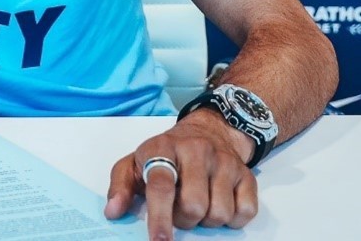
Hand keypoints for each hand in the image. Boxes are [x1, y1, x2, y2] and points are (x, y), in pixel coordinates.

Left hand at [104, 113, 257, 239]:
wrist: (207, 131)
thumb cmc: (165, 153)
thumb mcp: (135, 163)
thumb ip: (120, 186)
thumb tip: (113, 212)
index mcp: (163, 148)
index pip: (162, 185)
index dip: (159, 216)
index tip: (159, 240)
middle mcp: (197, 151)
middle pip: (193, 206)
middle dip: (184, 220)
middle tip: (179, 212)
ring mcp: (225, 162)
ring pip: (219, 213)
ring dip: (206, 221)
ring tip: (199, 205)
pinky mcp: (247, 174)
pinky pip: (245, 212)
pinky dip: (232, 219)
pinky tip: (220, 203)